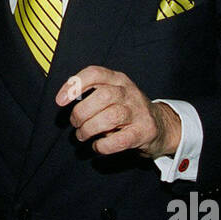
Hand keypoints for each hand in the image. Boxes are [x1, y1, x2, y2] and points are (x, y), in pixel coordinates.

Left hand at [56, 65, 180, 157]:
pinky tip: (97, 146)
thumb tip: (65, 98)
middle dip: (81, 113)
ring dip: (90, 129)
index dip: (74, 86)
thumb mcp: (112, 93)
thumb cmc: (126, 109)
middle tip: (75, 124)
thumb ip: (92, 92)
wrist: (160, 125)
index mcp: (118, 79)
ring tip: (83, 135)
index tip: (60, 101)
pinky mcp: (144, 131)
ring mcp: (138, 112)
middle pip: (101, 96)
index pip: (94, 73)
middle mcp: (129, 92)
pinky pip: (119, 140)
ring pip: (110, 117)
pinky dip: (103, 145)